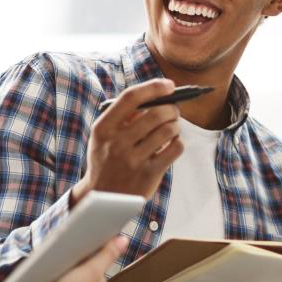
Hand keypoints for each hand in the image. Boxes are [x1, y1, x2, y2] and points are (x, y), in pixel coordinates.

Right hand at [70, 79, 183, 205]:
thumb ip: (123, 116)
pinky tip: (171, 145)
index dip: (153, 87)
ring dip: (176, 126)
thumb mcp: (104, 136)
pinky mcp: (148, 174)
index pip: (130, 98)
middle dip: (171, 109)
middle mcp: (116, 143)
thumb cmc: (107, 159)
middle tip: (173, 111)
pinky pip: (176, 148)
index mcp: (103, 128)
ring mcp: (132, 160)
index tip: (168, 85)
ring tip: (172, 129)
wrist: (103, 197)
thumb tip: (158, 95)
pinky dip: (178, 143)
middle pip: (156, 113)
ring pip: (169, 130)